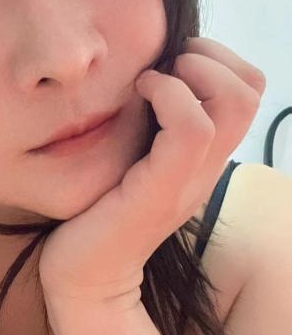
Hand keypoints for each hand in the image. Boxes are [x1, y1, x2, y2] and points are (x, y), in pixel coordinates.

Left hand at [38, 37, 265, 310]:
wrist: (82, 278)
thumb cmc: (95, 214)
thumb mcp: (129, 160)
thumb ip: (147, 128)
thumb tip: (145, 74)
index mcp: (201, 158)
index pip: (249, 90)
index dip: (218, 59)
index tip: (170, 62)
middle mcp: (205, 168)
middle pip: (252, 90)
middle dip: (210, 56)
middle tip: (164, 66)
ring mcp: (189, 181)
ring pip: (233, 103)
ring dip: (191, 71)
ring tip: (151, 81)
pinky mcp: (161, 193)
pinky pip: (190, 129)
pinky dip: (167, 95)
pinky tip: (136, 95)